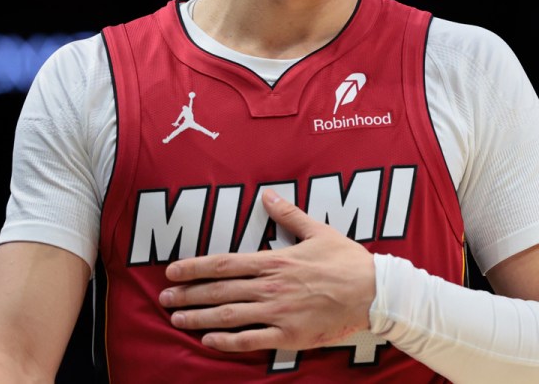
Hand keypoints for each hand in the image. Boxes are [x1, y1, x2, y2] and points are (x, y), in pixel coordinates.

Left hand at [158, 188, 376, 352]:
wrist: (374, 292)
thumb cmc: (348, 262)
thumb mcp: (319, 231)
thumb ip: (289, 215)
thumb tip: (268, 196)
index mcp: (276, 261)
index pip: (224, 264)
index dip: (194, 268)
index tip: (172, 272)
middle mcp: (271, 287)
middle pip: (218, 291)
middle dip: (187, 296)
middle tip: (164, 300)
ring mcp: (278, 313)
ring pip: (228, 316)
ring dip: (198, 319)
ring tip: (177, 320)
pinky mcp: (289, 335)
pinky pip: (250, 340)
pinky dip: (226, 342)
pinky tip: (209, 341)